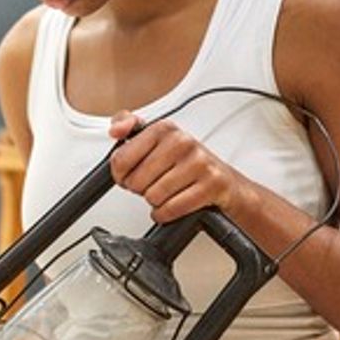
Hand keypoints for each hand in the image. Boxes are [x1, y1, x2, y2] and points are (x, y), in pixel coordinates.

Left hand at [108, 111, 251, 223]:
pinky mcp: (211, 184)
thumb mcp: (156, 139)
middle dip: (140, 189)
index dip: (120, 174)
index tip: (128, 174)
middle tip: (151, 185)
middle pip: (136, 181)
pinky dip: (166, 213)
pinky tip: (172, 205)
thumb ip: (128, 126)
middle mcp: (182, 142)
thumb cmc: (185, 163)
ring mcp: (198, 163)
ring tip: (165, 193)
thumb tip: (116, 130)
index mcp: (164, 129)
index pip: (121, 159)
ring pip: (153, 196)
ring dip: (155, 201)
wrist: (224, 182)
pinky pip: (171, 209)